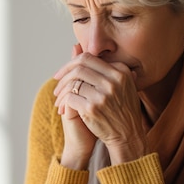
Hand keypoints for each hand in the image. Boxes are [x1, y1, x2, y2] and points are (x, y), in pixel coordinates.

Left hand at [53, 44, 146, 165]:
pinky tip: (62, 107)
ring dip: (61, 89)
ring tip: (58, 95)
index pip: (89, 57)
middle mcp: (114, 81)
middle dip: (63, 72)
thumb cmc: (121, 109)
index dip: (72, 62)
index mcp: (121, 72)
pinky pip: (70, 96)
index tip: (64, 71)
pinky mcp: (92, 108)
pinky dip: (63, 101)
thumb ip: (101, 67)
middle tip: (56, 79)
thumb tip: (75, 47)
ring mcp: (103, 94)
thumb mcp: (120, 85)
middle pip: (79, 66)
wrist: (127, 135)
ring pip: (73, 82)